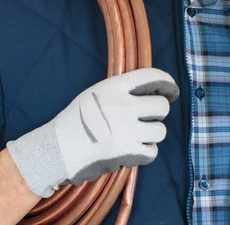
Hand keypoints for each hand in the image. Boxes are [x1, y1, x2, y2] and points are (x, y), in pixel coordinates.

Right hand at [7, 68, 179, 196]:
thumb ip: (121, 90)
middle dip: (158, 112)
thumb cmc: (76, 120)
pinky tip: (134, 149)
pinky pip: (152, 151)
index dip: (166, 82)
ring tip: (138, 135)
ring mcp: (127, 129)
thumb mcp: (95, 93)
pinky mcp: (127, 152)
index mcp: (115, 87)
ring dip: (152, 134)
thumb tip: (149, 91)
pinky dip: (146, 152)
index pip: (151, 76)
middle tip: (149, 117)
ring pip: (160, 131)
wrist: (57, 148)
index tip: (171, 89)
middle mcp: (124, 105)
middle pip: (161, 106)